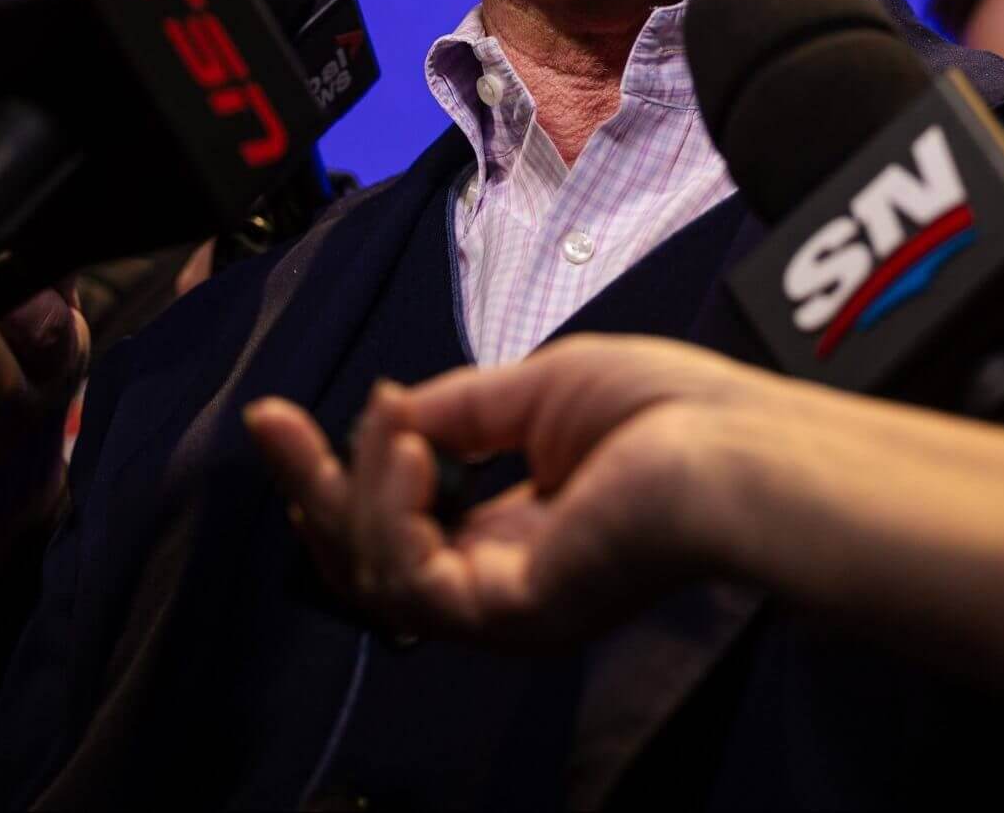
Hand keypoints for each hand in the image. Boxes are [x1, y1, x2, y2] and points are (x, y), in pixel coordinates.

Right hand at [246, 334, 785, 645]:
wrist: (734, 446)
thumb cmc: (672, 409)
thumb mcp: (534, 389)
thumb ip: (455, 411)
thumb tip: (389, 416)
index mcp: (516, 532)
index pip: (397, 526)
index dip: (334, 472)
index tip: (278, 418)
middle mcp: (503, 580)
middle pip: (365, 562)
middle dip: (311, 488)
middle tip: (270, 423)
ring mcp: (505, 606)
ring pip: (372, 574)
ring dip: (355, 484)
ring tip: (392, 419)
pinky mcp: (508, 615)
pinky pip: (408, 577)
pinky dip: (391, 506)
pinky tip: (415, 451)